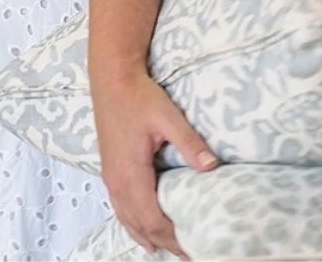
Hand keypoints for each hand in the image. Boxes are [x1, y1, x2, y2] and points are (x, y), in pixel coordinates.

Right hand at [91, 67, 218, 258]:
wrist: (111, 77)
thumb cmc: (138, 95)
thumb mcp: (167, 116)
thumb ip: (189, 142)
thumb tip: (211, 166)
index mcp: (131, 173)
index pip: (153, 218)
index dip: (173, 237)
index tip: (194, 247)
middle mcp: (117, 181)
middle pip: (141, 225)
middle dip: (164, 241)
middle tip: (188, 253)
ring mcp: (110, 177)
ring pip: (127, 219)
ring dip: (147, 236)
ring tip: (167, 249)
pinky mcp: (109, 169)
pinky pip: (120, 208)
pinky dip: (133, 224)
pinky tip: (141, 230)